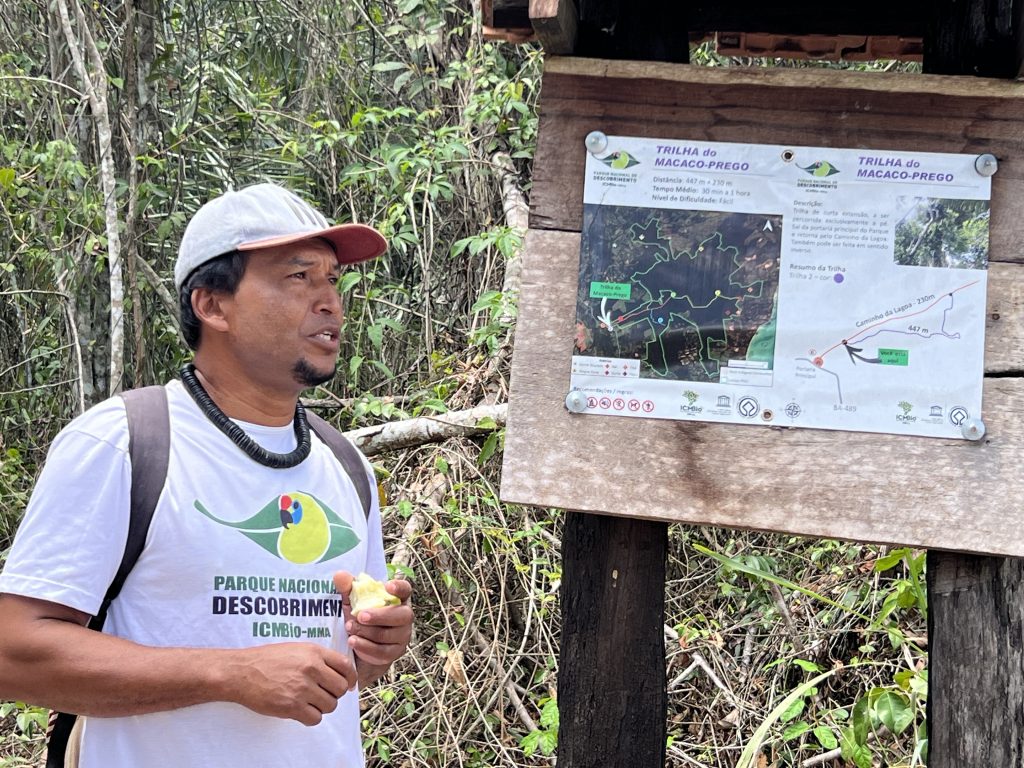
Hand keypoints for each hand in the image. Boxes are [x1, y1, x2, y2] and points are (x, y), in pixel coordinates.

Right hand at [227, 642, 356, 725]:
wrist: (241, 672)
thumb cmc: (267, 659)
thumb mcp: (296, 649)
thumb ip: (318, 658)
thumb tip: (340, 672)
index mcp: (314, 652)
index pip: (346, 666)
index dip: (350, 678)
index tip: (349, 685)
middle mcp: (311, 669)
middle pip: (341, 688)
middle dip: (334, 693)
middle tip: (322, 694)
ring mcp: (302, 688)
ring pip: (330, 705)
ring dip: (322, 706)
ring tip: (309, 702)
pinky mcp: (291, 706)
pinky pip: (315, 718)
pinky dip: (311, 717)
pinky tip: (301, 711)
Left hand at [333, 571, 413, 682]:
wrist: (358, 649)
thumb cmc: (359, 619)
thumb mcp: (352, 602)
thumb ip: (348, 588)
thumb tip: (340, 575)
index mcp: (397, 599)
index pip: (405, 590)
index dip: (399, 587)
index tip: (388, 586)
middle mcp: (404, 616)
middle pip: (402, 615)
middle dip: (380, 615)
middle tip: (360, 615)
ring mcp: (402, 636)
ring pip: (389, 635)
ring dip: (367, 632)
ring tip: (349, 628)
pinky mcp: (395, 653)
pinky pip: (382, 651)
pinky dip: (366, 647)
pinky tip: (353, 641)